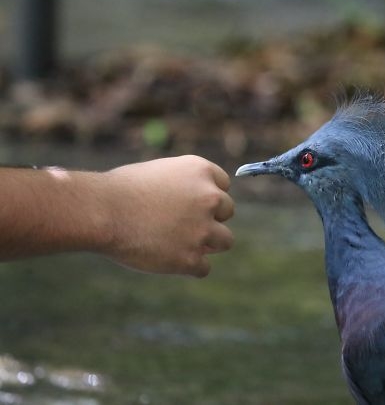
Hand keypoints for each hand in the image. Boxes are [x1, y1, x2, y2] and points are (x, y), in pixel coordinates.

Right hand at [101, 155, 233, 276]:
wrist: (101, 211)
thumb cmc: (121, 189)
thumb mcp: (160, 172)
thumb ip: (185, 185)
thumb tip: (199, 202)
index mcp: (201, 171)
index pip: (224, 185)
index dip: (206, 196)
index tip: (188, 203)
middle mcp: (209, 198)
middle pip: (227, 212)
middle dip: (209, 218)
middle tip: (180, 224)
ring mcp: (202, 230)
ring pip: (225, 241)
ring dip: (207, 243)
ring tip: (178, 243)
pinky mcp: (190, 258)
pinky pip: (203, 268)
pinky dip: (188, 267)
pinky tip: (168, 259)